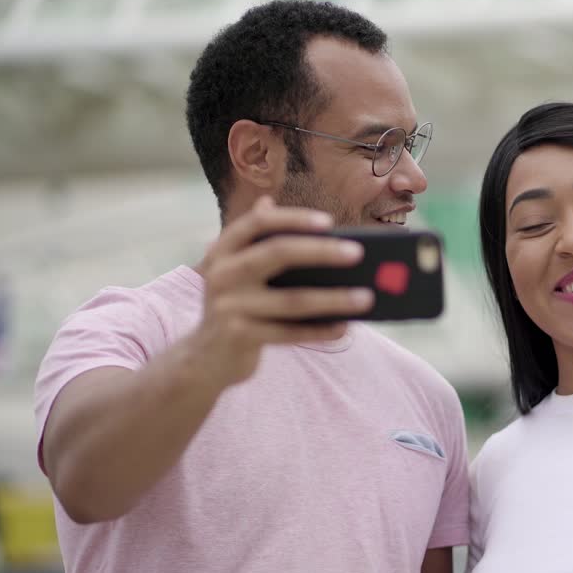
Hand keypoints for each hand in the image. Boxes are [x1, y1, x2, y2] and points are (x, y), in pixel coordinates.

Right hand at [189, 196, 372, 388]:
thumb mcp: (242, 271)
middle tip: (358, 253)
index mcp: (224, 250)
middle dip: (322, 251)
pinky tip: (344, 327)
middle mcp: (221, 273)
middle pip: (278, 253)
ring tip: (366, 297)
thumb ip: (266, 243)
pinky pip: (289, 333)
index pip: (257, 223)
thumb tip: (302, 215)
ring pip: (292, 300)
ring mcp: (228, 306)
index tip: (329, 222)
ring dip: (334, 298)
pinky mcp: (238, 336)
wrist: (206, 357)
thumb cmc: (239, 305)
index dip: (293, 219)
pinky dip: (320, 330)